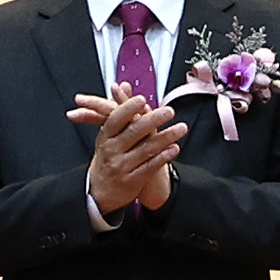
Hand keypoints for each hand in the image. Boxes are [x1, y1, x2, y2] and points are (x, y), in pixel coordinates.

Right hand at [70, 88, 183, 216]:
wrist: (99, 193)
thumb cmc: (107, 158)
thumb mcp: (107, 135)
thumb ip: (118, 110)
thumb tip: (123, 86)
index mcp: (105, 137)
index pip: (115, 120)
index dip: (127, 109)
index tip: (142, 99)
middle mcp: (112, 151)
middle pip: (133, 132)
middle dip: (153, 120)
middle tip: (169, 111)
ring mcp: (122, 166)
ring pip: (146, 149)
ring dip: (165, 137)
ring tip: (181, 128)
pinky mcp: (132, 181)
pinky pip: (150, 167)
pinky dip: (164, 157)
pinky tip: (175, 148)